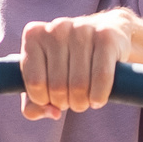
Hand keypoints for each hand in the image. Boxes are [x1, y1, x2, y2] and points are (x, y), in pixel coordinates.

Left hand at [18, 12, 134, 118]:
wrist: (108, 33)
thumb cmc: (69, 62)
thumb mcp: (45, 80)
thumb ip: (33, 104)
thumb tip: (52, 113)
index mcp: (34, 35)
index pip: (34, 82)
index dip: (44, 100)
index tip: (52, 98)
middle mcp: (56, 28)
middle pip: (58, 86)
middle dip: (66, 103)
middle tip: (72, 100)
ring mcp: (82, 30)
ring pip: (79, 85)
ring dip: (83, 102)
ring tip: (85, 99)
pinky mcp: (107, 37)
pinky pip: (101, 77)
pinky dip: (99, 96)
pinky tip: (98, 99)